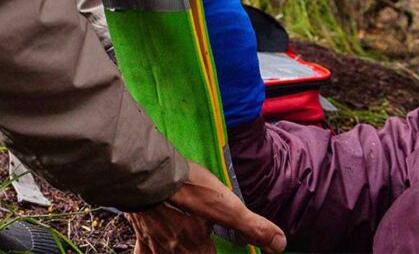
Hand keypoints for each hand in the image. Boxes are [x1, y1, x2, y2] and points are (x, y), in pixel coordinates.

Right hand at [127, 160, 285, 253]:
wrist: (146, 172)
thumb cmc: (185, 186)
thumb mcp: (224, 204)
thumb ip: (251, 226)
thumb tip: (279, 244)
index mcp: (195, 247)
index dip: (216, 253)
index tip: (216, 247)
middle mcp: (174, 250)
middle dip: (198, 252)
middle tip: (204, 245)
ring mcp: (154, 242)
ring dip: (174, 253)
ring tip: (185, 247)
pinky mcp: (140, 230)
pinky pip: (141, 251)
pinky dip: (146, 253)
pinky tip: (151, 249)